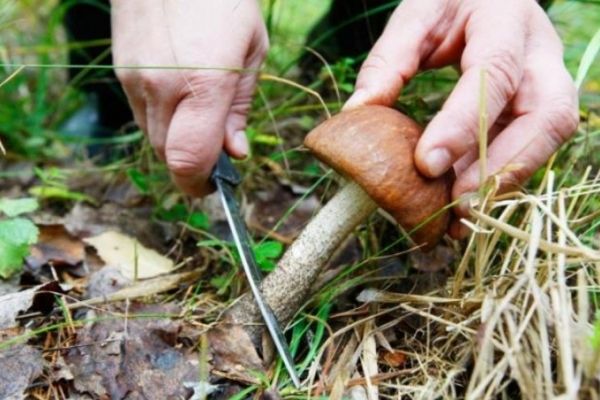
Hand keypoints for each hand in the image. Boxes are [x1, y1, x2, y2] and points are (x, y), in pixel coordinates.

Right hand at [111, 0, 267, 195]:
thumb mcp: (252, 51)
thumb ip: (239, 107)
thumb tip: (234, 153)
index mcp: (204, 83)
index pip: (188, 160)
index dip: (199, 184)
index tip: (213, 187)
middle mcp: (162, 86)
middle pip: (168, 156)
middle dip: (191, 165)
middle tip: (215, 152)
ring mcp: (135, 77)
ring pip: (151, 137)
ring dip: (175, 141)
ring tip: (198, 115)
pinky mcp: (120, 69)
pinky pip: (140, 112)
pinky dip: (160, 119)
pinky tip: (178, 95)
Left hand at [345, 0, 578, 236]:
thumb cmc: (450, 2)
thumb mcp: (417, 14)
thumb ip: (389, 59)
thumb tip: (358, 111)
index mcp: (506, 20)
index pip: (495, 74)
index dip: (465, 123)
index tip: (426, 164)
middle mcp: (540, 54)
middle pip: (546, 117)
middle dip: (504, 166)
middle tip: (458, 204)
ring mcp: (546, 83)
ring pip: (545, 141)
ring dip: (503, 183)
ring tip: (459, 219)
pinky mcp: (537, 108)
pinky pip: (526, 149)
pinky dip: (496, 179)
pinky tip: (463, 204)